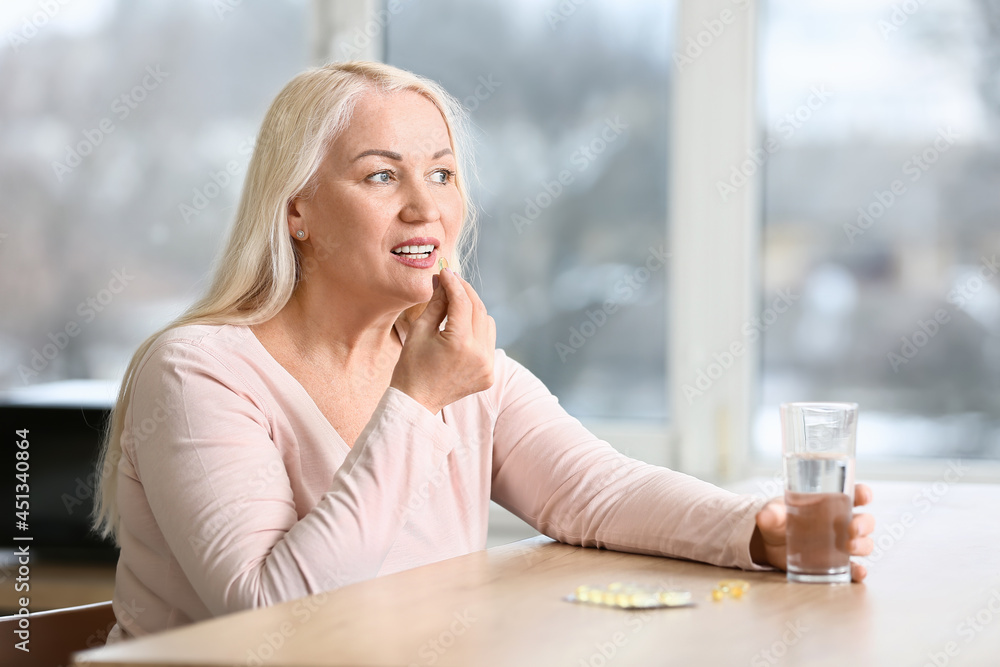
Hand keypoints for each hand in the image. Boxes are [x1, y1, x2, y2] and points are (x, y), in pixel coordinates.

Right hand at [390, 269, 496, 413]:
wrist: (416, 402)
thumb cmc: (411, 366)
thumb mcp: (420, 330)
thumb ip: (436, 303)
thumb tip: (444, 280)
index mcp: (459, 344)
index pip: (462, 302)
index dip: (453, 283)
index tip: (445, 271)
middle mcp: (479, 355)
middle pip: (479, 309)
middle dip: (465, 292)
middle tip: (451, 280)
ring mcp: (487, 366)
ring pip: (488, 323)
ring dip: (474, 309)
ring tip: (456, 304)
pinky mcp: (489, 374)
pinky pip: (489, 341)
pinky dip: (478, 330)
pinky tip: (462, 327)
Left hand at [750, 483, 874, 581]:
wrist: (769, 543)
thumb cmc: (778, 519)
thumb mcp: (773, 513)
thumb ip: (771, 514)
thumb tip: (763, 516)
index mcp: (831, 502)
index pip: (854, 494)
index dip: (863, 494)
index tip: (863, 496)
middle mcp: (841, 522)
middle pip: (865, 521)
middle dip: (864, 524)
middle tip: (852, 528)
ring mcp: (841, 543)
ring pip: (864, 543)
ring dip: (862, 545)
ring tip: (849, 547)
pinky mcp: (835, 562)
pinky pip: (853, 567)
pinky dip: (859, 571)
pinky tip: (858, 573)